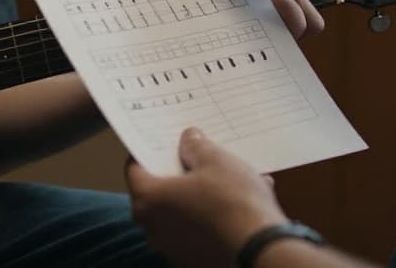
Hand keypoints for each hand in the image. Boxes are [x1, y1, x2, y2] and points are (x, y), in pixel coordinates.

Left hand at [126, 127, 287, 267]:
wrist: (262, 249)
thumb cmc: (232, 202)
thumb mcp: (215, 160)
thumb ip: (196, 147)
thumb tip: (189, 139)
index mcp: (148, 199)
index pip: (134, 169)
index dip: (147, 152)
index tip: (160, 142)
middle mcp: (154, 228)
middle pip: (158, 192)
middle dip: (179, 173)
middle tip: (195, 156)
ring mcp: (173, 247)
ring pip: (183, 211)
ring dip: (201, 195)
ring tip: (230, 178)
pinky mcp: (195, 259)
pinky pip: (199, 230)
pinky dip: (214, 216)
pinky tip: (241, 203)